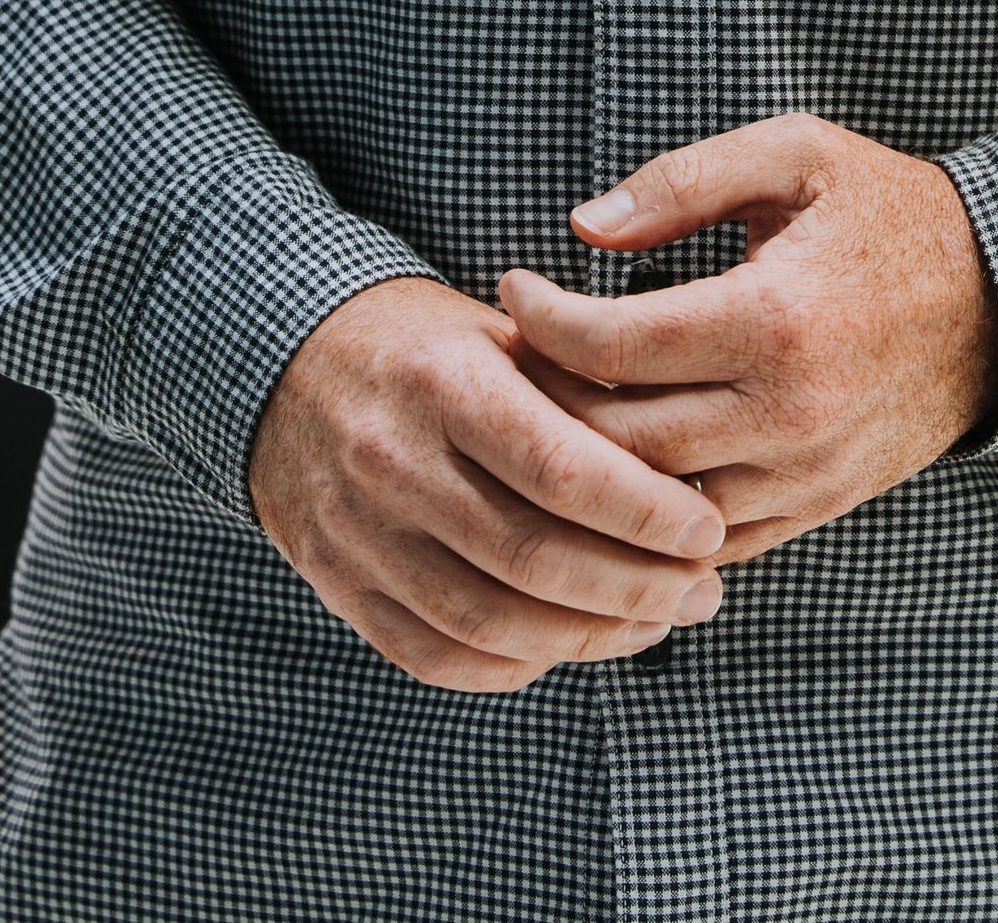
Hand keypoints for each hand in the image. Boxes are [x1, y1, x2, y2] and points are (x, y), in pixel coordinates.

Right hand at [248, 275, 726, 692]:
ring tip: (657, 622)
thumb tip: (686, 453)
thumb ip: (580, 387)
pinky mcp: (340, 585)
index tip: (708, 529)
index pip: (558, 468)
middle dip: (636, 587)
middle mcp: (393, 461)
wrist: (289, 365)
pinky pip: (437, 656)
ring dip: (589, 637)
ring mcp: (358, 532)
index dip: (643, 512)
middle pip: (531, 557)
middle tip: (704, 589)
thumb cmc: (423, 346)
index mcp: (441, 382)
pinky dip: (515, 665)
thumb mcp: (501, 332)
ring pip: (489, 622)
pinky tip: (571, 644)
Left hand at [498, 114, 997, 563]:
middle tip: (512, 355)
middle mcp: (787, 412)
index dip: (542, 320)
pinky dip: (649, 517)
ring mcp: (803, 474)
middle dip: (544, 400)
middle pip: (617, 439)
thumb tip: (581, 225)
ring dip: (589, 466)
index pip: (614, 344)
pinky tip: (612, 472)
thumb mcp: (794, 154)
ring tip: (549, 409)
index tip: (511, 289)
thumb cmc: (888, 212)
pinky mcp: (816, 508)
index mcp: (776, 318)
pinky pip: (708, 540)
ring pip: (654, 502)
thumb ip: (683, 181)